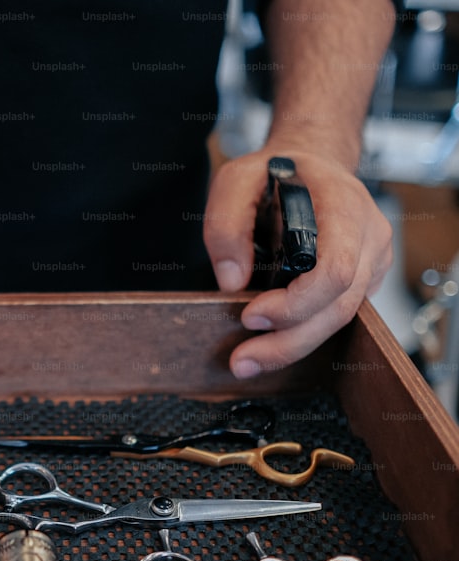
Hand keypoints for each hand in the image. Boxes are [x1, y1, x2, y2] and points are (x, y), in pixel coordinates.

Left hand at [203, 147, 391, 377]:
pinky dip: (304, 335)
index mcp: (344, 207)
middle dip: (289, 340)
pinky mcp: (363, 279)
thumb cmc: (278, 171)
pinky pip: (337, 315)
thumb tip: (231, 281)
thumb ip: (226, 224)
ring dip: (293, 346)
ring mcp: (371, 261)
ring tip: (250, 361)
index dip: (295, 302)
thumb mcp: (237, 179)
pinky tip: (272, 345)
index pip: (335, 269)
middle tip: (243, 359)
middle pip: (339, 306)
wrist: (311, 164)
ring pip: (341, 319)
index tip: (251, 315)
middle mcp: (368, 237)